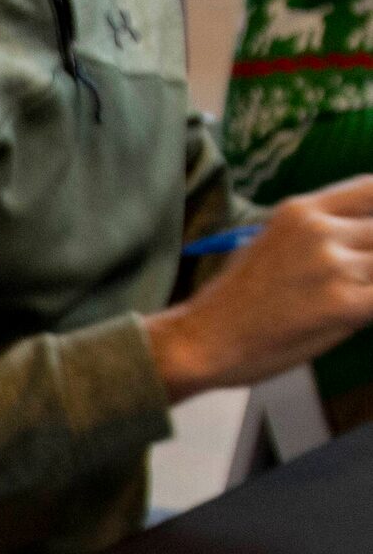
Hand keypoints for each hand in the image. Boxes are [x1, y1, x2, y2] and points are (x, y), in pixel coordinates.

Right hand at [148, 175, 372, 398]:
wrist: (199, 343)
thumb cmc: (234, 302)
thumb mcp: (274, 244)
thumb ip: (323, 234)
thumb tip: (366, 242)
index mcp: (302, 210)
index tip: (370, 235)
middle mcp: (321, 229)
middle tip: (358, 276)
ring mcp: (333, 266)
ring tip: (352, 297)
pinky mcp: (341, 304)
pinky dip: (372, 307)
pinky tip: (356, 316)